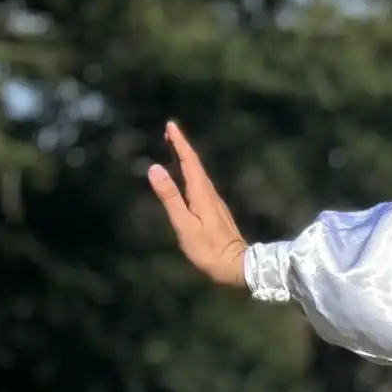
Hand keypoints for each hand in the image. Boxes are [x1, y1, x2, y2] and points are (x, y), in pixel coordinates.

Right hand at [148, 120, 248, 288]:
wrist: (237, 266)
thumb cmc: (208, 249)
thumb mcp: (184, 224)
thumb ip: (170, 197)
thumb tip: (154, 168)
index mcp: (202, 194)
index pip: (190, 162)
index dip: (180, 143)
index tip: (171, 125)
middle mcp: (210, 194)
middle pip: (195, 165)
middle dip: (182, 147)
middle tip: (170, 131)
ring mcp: (214, 203)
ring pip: (198, 174)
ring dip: (186, 160)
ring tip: (174, 149)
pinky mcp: (214, 211)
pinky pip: (200, 185)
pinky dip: (190, 174)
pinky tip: (186, 178)